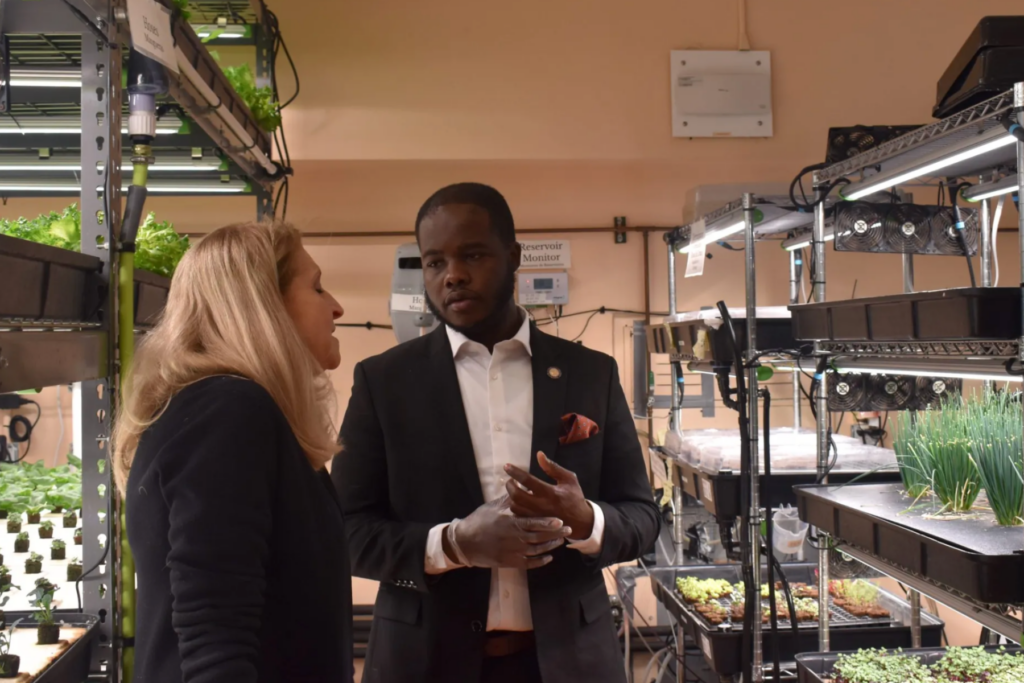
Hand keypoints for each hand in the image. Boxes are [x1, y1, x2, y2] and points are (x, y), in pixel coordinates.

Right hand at [451, 496, 572, 568]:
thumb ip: (510, 498)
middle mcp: (514, 539)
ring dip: (550, 546)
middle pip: (539, 537)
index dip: (548, 522)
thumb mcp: (493, 507)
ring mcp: (512, 552)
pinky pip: (529, 564)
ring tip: (560, 541)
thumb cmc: (479, 520)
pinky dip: (540, 561)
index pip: (533, 523)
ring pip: (536, 550)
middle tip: (568, 530)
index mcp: (510, 523)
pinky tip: (549, 557)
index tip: (560, 520)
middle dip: (555, 534)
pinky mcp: (509, 562)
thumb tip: (520, 484)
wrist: (465, 542)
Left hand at [505, 452, 594, 540]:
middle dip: (509, 486)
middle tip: (511, 480)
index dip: (515, 472)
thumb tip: (539, 455)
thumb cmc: (574, 498)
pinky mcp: (535, 524)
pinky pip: (518, 516)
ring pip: (515, 507)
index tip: (507, 466)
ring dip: (511, 497)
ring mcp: (537, 517)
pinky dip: (516, 507)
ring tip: (515, 490)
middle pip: (516, 495)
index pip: (527, 480)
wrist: (581, 521)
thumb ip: (552, 467)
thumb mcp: (569, 479)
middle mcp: (541, 506)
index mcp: (550, 493)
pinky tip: (519, 502)